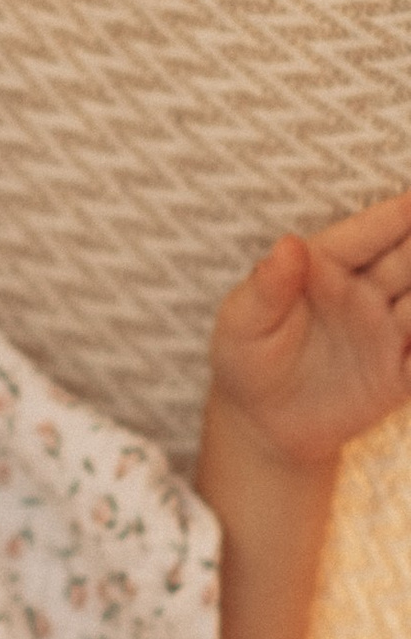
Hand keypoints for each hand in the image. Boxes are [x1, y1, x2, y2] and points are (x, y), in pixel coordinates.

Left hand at [209, 187, 410, 472]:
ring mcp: (386, 327)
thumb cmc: (244, 359)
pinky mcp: (401, 369)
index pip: (367, 234)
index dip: (395, 216)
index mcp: (325, 266)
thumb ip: (268, 286)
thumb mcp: (244, 323)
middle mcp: (364, 290)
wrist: (261, 422)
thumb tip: (288, 244)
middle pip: (409, 258)